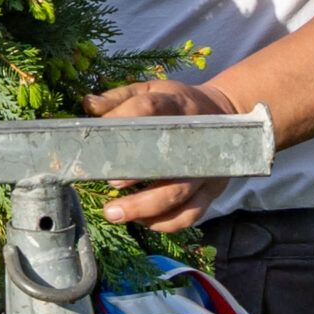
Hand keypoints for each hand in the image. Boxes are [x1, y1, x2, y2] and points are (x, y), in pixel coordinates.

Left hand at [84, 76, 239, 233]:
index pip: (149, 108)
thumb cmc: (177, 103)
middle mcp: (194, 141)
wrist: (225, 114)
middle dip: (136, 179)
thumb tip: (88, 104)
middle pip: (169, 167)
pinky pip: (190, 215)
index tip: (100, 136)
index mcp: (177, 106)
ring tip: (115, 214)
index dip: (123, 118)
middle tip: (109, 185)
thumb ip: (121, 97)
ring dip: (146, 210)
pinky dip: (164, 223)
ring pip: (180, 197)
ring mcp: (206, 170)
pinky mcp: (212, 191)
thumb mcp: (153, 90)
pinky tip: (141, 220)